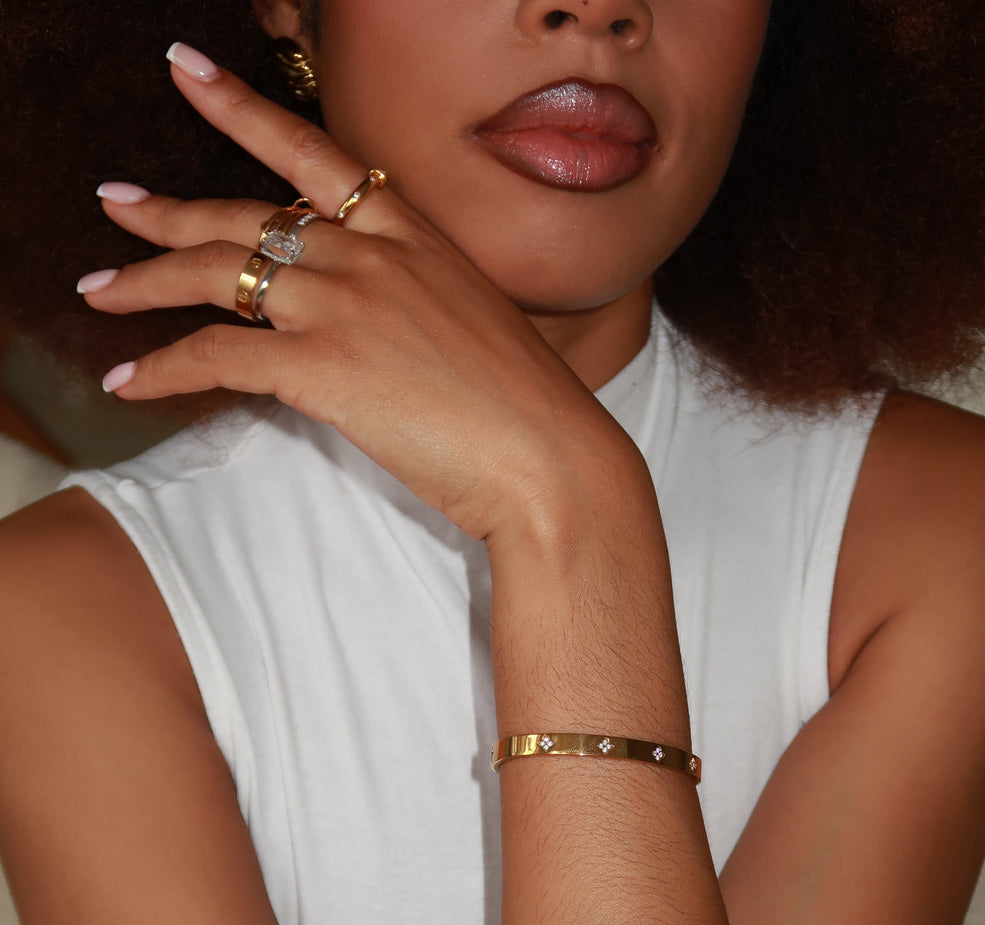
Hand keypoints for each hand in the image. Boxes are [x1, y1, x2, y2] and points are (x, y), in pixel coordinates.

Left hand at [82, 49, 630, 545]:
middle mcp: (371, 253)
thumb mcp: (473, 327)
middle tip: (116, 205)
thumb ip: (414, 306)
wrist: (553, 459)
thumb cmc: (527, 411)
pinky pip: (215, 353)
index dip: (241, 110)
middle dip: (168, 209)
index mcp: (413, 234)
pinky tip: (130, 382)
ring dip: (144, 282)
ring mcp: (345, 303)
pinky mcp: (322, 365)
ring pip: (216, 274)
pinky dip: (163, 368)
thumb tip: (375, 328)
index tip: (190, 74)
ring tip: (99, 290)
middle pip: (245, 212)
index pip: (314, 156)